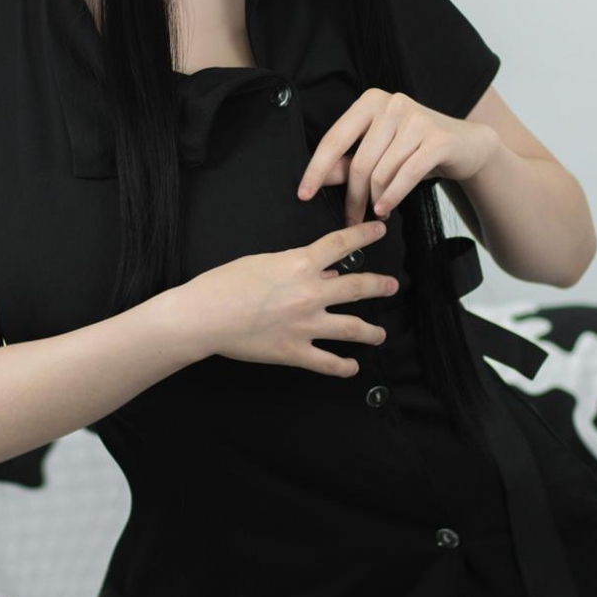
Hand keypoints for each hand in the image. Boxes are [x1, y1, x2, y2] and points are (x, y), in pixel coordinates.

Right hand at [186, 219, 399, 376]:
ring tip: (380, 335)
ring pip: (353, 328)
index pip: (342, 244)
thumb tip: (320, 271)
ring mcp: (306, 324)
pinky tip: (352, 366)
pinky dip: (343, 366)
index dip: (365, 235)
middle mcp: (310, 293)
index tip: (379, 230)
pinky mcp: (295, 351)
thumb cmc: (224, 284)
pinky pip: (328, 362)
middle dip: (381, 285)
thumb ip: (294, 265)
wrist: (204, 315)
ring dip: (371, 332)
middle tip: (392, 286)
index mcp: (300, 264)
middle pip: (359, 287)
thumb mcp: (262, 262)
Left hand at [296, 89, 497, 225]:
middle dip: (353, 197)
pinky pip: (406, 176)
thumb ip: (348, 161)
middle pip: (359, 162)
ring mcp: (417, 119)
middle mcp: (392, 104)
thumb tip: (319, 178)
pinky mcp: (438, 139)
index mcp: (371, 101)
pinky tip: (386, 209)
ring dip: (375, 200)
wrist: (467, 145)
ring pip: (382, 172)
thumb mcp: (379, 151)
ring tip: (376, 212)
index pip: (334, 138)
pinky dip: (392, 198)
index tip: (304, 194)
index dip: (316, 169)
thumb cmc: (416, 148)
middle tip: (350, 218)